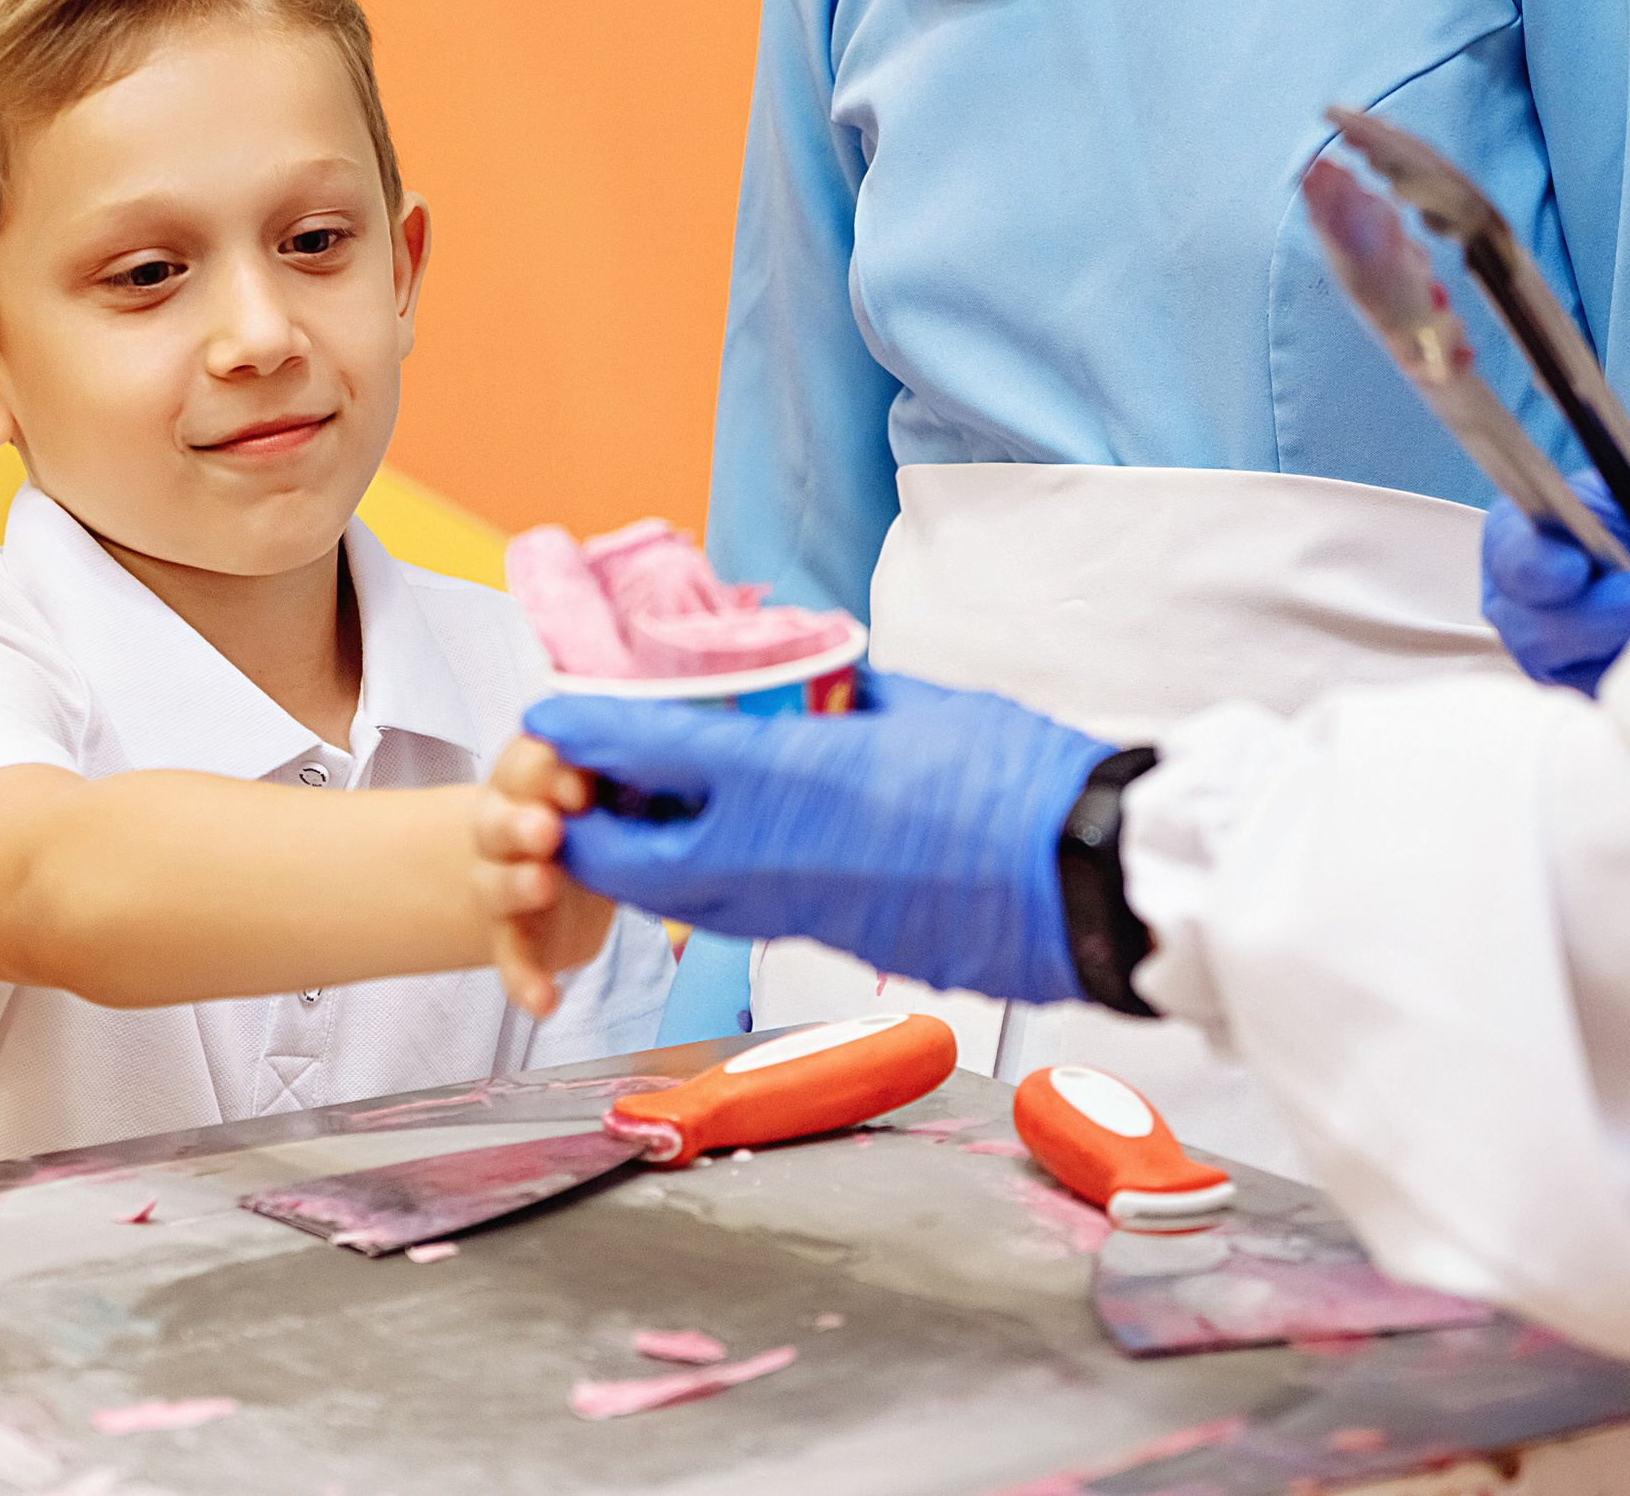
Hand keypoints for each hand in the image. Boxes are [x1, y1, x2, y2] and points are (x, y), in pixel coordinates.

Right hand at [470, 743, 616, 1017]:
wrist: (561, 875)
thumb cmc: (594, 817)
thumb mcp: (614, 786)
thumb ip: (630, 773)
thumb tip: (684, 751)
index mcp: (531, 781)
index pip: (526, 764)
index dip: (549, 771)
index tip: (583, 787)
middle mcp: (506, 829)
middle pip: (497, 821)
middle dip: (521, 824)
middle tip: (549, 830)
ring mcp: (506, 884)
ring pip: (495, 884)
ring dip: (516, 885)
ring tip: (543, 886)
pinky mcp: (515, 937)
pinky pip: (511, 961)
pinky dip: (524, 982)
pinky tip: (544, 1003)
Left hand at [523, 673, 1112, 1003]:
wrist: (1076, 882)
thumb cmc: (1009, 781)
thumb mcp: (912, 705)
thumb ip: (844, 695)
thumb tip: (819, 685)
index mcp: (775, 777)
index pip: (638, 749)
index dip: (581, 728)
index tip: (553, 711)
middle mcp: (759, 858)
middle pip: (624, 856)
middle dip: (592, 821)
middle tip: (595, 780)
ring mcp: (786, 914)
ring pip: (676, 898)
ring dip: (651, 856)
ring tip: (663, 808)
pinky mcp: (822, 945)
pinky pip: (736, 915)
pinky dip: (715, 881)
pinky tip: (743, 846)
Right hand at [1482, 429, 1629, 695]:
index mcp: (1528, 535)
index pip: (1510, 552)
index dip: (1532, 564)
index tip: (1573, 572)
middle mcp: (1526, 603)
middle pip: (1534, 628)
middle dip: (1597, 617)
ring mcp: (1553, 657)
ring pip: (1570, 671)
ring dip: (1628, 645)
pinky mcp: (1587, 695)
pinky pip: (1604, 702)